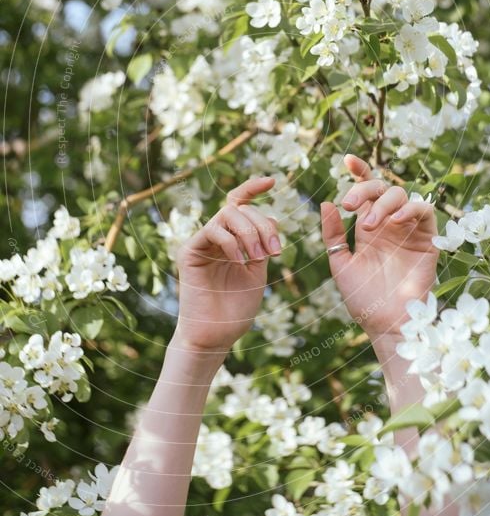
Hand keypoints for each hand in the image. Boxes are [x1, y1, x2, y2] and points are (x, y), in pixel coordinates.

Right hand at [174, 176, 280, 353]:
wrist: (218, 335)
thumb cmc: (237, 307)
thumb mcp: (259, 271)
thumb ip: (263, 244)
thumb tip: (273, 217)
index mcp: (233, 239)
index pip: (240, 204)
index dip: (253, 187)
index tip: (272, 181)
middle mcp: (216, 237)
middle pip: (239, 208)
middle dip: (262, 225)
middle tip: (274, 251)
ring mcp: (202, 243)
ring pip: (227, 214)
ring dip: (249, 232)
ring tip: (259, 257)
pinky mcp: (189, 252)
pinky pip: (212, 230)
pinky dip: (231, 242)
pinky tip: (240, 261)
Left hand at [321, 154, 438, 337]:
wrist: (385, 322)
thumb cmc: (362, 298)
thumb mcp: (340, 263)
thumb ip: (333, 234)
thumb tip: (327, 203)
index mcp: (367, 228)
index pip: (365, 192)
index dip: (359, 172)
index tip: (346, 160)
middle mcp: (389, 224)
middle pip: (382, 188)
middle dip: (364, 188)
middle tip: (350, 206)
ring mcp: (408, 230)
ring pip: (401, 194)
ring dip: (383, 202)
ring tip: (369, 225)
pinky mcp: (428, 239)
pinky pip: (424, 210)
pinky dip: (410, 208)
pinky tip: (395, 220)